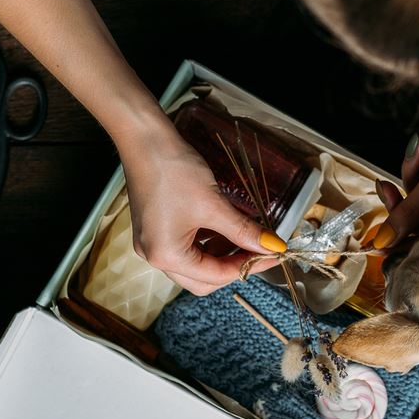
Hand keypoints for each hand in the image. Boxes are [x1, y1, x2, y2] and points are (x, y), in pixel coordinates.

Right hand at [116, 110, 284, 294]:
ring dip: (222, 255)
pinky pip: (186, 247)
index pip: (215, 276)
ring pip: (196, 264)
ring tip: (247, 238)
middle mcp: (154, 256)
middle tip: (261, 251)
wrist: (145, 139)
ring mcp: (152, 243)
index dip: (249, 266)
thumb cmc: (174, 171)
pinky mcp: (155, 229)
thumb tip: (273, 246)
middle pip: (203, 279)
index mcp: (165, 256)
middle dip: (234, 266)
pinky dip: (209, 243)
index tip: (273, 255)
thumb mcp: (214, 204)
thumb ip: (245, 231)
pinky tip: (227, 229)